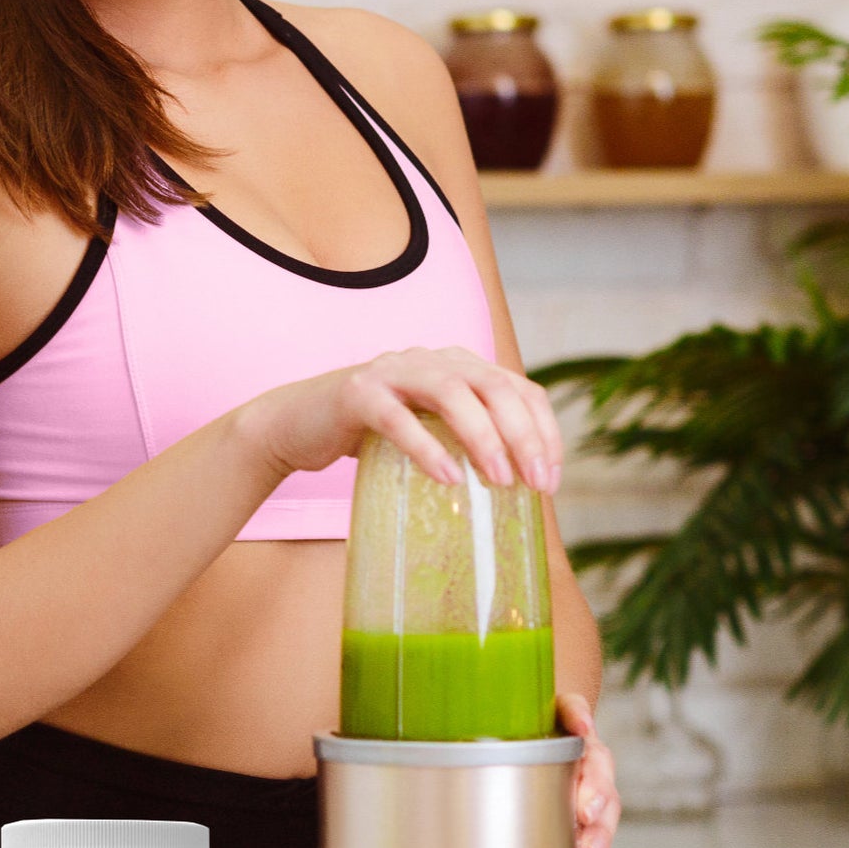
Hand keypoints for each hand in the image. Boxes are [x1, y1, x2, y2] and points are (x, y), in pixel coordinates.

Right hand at [241, 346, 562, 494]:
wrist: (297, 424)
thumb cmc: (373, 435)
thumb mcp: (431, 432)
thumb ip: (469, 443)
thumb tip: (521, 488)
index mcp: (460, 366)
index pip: (521, 388)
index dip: (545, 431)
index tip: (551, 480)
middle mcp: (433, 359)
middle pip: (494, 386)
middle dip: (524, 435)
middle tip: (536, 484)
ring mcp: (394, 371)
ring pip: (451, 394)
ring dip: (483, 438)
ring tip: (500, 481)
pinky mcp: (357, 393)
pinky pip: (397, 418)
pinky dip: (426, 448)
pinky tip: (447, 479)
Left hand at [559, 693, 618, 847]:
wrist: (547, 732)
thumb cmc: (553, 721)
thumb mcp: (561, 707)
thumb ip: (574, 711)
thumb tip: (585, 724)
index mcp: (593, 755)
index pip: (600, 772)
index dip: (596, 793)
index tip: (586, 811)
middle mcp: (597, 785)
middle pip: (606, 811)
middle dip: (598, 834)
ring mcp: (591, 811)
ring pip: (601, 836)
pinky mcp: (579, 829)